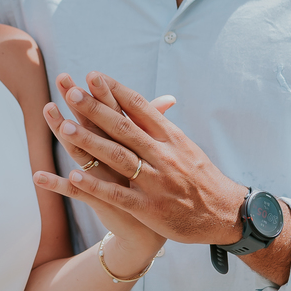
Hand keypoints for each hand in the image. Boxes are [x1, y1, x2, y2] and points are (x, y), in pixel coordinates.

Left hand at [37, 71, 247, 242]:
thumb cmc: (202, 178)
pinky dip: (95, 185)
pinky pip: (117, 194)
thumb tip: (156, 100)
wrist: (225, 215)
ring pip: (117, 157)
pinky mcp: (149, 208)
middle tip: (71, 91)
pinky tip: (73, 176)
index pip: (139, 107)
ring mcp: (156, 181)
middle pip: (123, 127)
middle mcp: (163, 155)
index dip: (115, 90)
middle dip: (96, 108)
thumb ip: (165, 126)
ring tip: (64, 127)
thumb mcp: (187, 147)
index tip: (93, 75)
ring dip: (90, 141)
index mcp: (171, 137)